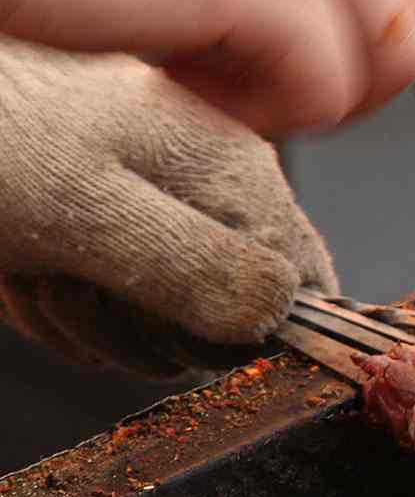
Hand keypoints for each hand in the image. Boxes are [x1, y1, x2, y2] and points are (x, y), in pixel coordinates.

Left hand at [0, 41, 337, 376]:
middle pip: (230, 316)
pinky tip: (25, 269)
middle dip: (149, 329)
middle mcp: (206, 184)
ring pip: (164, 323)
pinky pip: (110, 309)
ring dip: (91, 322)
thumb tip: (281, 313)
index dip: (251, 329)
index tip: (183, 331)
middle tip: (82, 286)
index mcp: (232, 165)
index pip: (305, 282)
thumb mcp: (85, 211)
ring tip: (38, 267)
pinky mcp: (102, 228)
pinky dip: (59, 309)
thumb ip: (197, 267)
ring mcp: (151, 206)